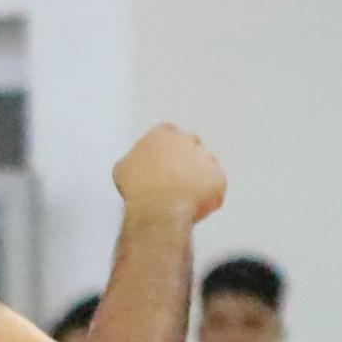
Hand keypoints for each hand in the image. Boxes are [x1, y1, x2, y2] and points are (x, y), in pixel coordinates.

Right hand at [112, 123, 226, 222]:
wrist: (158, 207)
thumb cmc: (139, 188)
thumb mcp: (122, 169)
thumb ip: (134, 161)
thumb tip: (135, 168)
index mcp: (162, 134)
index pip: (166, 135)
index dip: (164, 151)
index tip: (160, 163)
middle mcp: (188, 141)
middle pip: (190, 148)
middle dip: (183, 162)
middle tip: (171, 182)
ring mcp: (206, 159)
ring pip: (205, 167)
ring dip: (197, 179)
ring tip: (180, 198)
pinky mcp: (218, 178)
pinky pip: (214, 187)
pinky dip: (207, 196)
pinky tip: (190, 206)